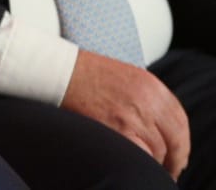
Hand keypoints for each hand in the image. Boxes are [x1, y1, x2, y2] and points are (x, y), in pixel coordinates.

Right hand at [63, 50, 188, 179]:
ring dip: (152, 160)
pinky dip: (139, 161)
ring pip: (157, 151)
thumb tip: (159, 127)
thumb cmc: (85, 74)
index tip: (174, 154)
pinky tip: (132, 162)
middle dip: (172, 158)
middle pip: (174, 140)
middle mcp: (148, 102)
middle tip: (166, 168)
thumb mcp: (126, 77)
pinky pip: (141, 155)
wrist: (58, 71)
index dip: (179, 143)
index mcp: (152, 86)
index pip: (180, 122)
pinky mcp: (117, 130)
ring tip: (142, 163)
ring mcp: (133, 117)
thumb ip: (147, 98)